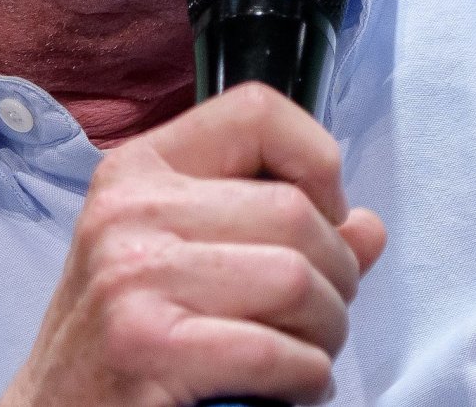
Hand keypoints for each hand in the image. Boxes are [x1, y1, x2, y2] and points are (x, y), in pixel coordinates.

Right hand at [0, 83, 384, 406]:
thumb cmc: (124, 335)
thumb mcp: (180, 256)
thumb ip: (273, 231)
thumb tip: (366, 226)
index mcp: (140, 168)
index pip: (254, 112)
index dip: (316, 161)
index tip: (324, 215)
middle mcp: (130, 208)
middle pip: (294, 210)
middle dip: (336, 272)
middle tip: (319, 310)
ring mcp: (134, 274)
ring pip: (296, 278)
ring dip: (325, 330)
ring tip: (301, 349)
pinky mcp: (147, 345)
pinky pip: (278, 351)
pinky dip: (305, 377)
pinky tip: (285, 387)